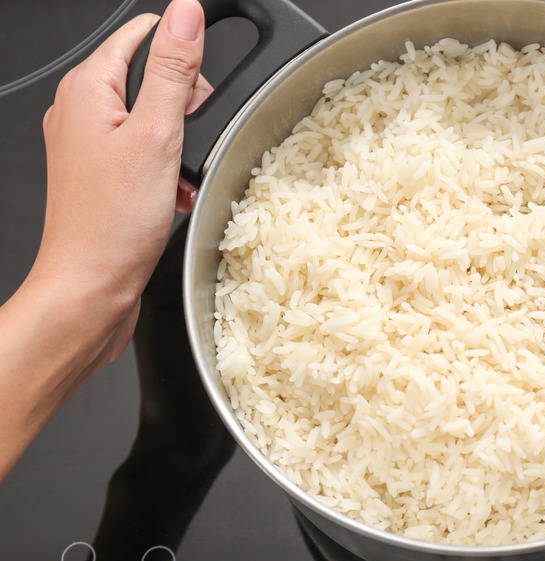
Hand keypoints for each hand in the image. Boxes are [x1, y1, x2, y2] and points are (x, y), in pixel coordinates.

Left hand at [0, 0, 205, 480]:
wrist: (89, 289)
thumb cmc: (112, 224)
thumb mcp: (157, 135)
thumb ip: (173, 69)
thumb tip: (186, 13)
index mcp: (87, 90)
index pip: (140, 34)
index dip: (181, 50)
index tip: (204, 79)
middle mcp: (80, 113)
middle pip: (148, 76)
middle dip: (184, 102)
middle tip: (192, 133)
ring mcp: (88, 146)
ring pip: (151, 119)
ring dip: (179, 141)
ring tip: (182, 172)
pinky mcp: (101, 177)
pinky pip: (145, 154)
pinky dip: (168, 169)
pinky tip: (174, 194)